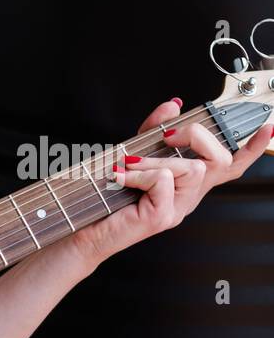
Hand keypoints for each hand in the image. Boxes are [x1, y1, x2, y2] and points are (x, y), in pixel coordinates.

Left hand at [68, 97, 272, 267]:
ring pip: (192, 169)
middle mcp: (188, 198)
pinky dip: (140, 173)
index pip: (229, 167)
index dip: (251, 148)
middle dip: (194, 137)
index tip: (269, 126)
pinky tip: (121, 178)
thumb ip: (153, 131)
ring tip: (128, 167)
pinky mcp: (162, 218)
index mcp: (187, 185)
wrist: (83, 232)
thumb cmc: (107, 198)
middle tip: (164, 138)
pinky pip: (165, 180)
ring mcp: (177, 210)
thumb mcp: (133, 155)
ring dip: (156, 159)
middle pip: (219, 160)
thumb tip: (173, 105)